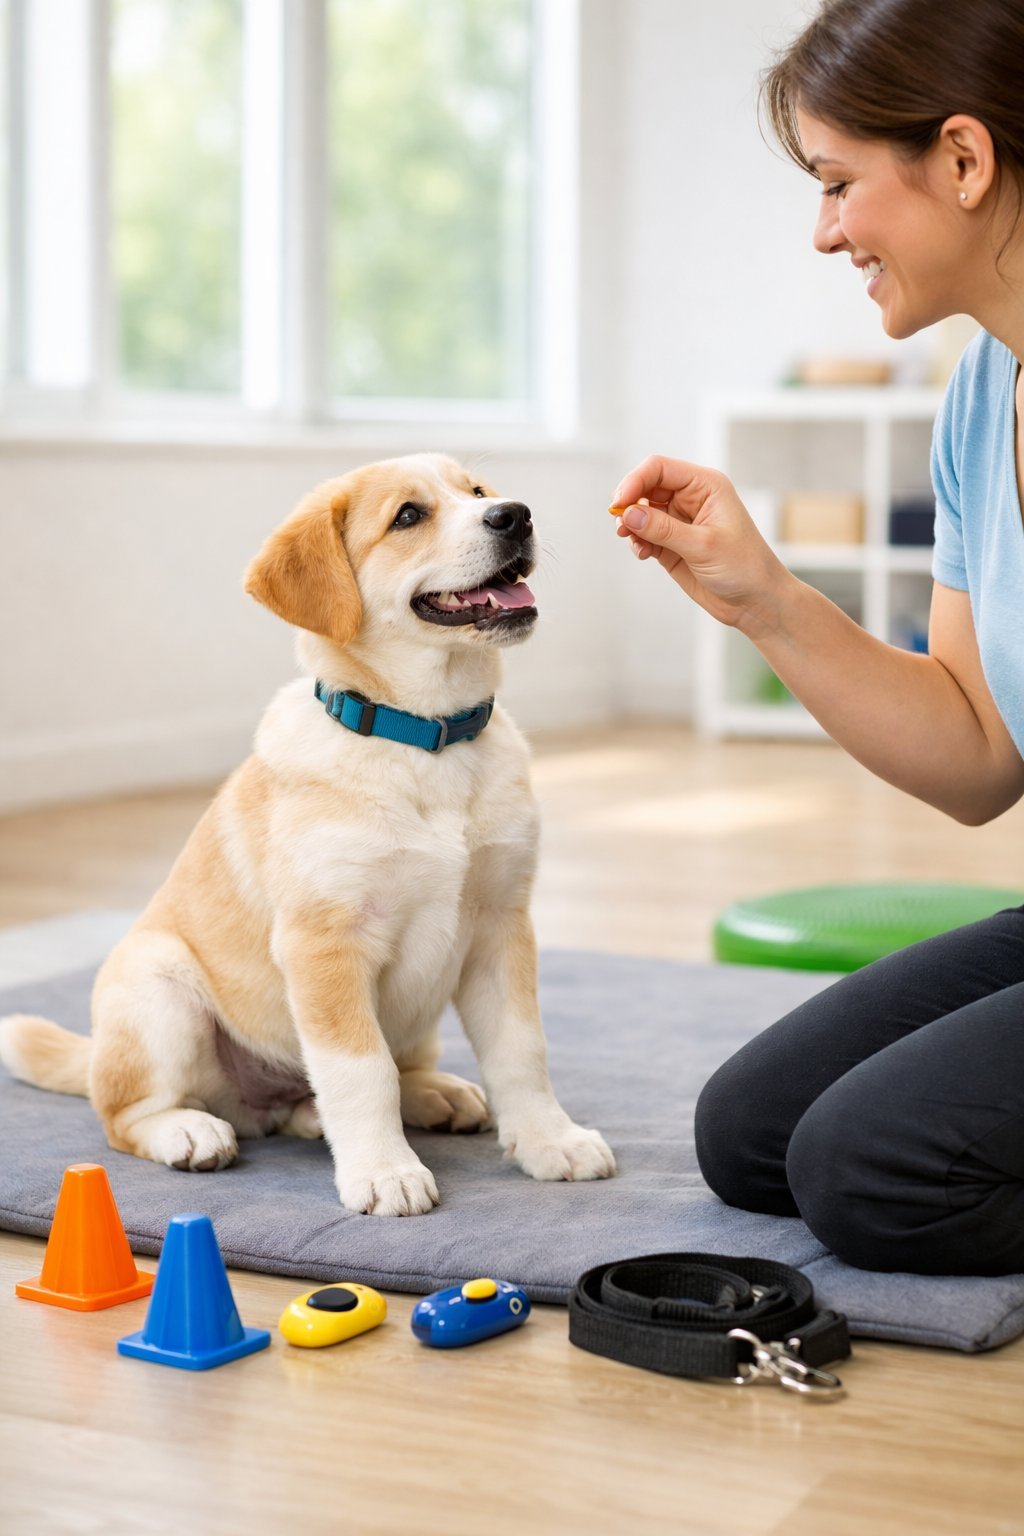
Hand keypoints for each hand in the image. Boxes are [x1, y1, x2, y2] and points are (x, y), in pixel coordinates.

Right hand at [612, 454, 790, 634]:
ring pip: (641, 512)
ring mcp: (679, 521)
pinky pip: (644, 534)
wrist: (754, 601)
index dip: (635, 480)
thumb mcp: (703, 545)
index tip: (620, 502)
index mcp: (705, 486)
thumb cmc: (743, 566)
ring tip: (629, 540)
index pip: (660, 469)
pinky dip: (636, 541)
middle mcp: (691, 498)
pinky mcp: (671, 544)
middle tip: (620, 524)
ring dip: (630, 524)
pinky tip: (642, 554)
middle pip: (646, 487)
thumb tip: (628, 514)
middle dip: (629, 503)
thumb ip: (663, 529)